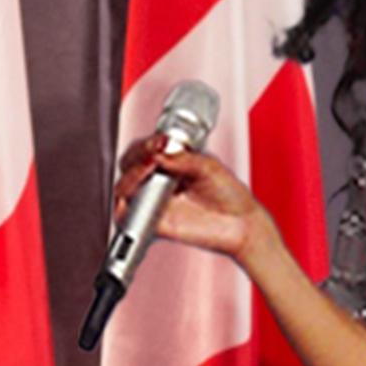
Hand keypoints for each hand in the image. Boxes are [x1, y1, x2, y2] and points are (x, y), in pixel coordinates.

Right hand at [113, 131, 273, 265]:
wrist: (241, 223)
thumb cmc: (229, 194)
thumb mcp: (209, 167)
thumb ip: (183, 160)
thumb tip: (159, 154)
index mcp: (169, 163)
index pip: (145, 149)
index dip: (147, 144)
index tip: (159, 142)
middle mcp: (158, 181)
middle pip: (129, 165)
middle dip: (136, 158)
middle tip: (152, 156)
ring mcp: (154, 202)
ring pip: (124, 188)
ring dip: (130, 178)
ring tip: (148, 171)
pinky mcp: (153, 224)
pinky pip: (128, 217)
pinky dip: (124, 208)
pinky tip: (137, 198)